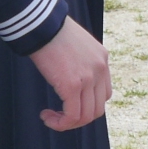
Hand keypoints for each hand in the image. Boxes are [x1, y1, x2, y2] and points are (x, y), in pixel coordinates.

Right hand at [29, 15, 110, 131]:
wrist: (43, 24)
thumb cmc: (52, 32)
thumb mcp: (76, 46)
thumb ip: (80, 62)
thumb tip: (69, 76)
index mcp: (102, 59)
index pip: (104, 93)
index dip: (87, 104)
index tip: (68, 104)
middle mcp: (100, 70)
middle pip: (98, 109)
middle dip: (79, 118)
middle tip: (59, 116)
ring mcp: (88, 78)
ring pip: (86, 116)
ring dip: (68, 123)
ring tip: (51, 118)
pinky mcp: (72, 85)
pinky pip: (72, 116)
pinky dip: (60, 123)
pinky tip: (46, 116)